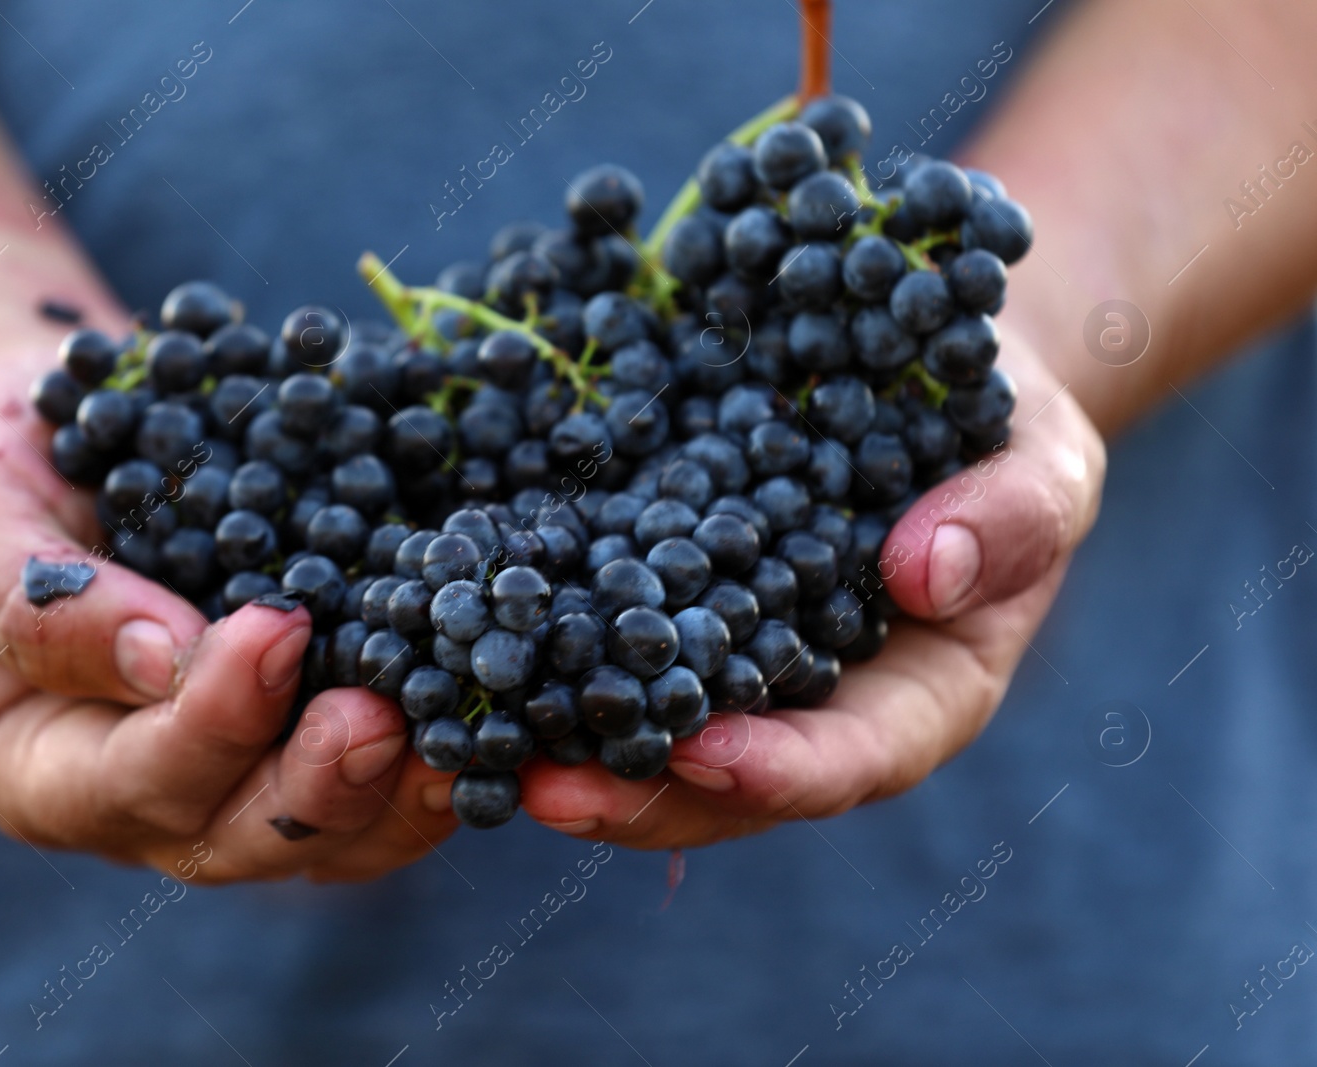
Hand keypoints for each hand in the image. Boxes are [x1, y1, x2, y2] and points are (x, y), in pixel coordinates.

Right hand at [0, 357, 456, 882]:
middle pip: (241, 839)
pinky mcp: (313, 741)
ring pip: (335, 836)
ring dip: (408, 793)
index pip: (129, 783)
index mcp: (39, 769)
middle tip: (381, 717)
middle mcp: (144, 804)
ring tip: (472, 732)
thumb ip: (38, 601)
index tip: (273, 631)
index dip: (207, 724)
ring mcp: (238, 783)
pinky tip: (507, 716)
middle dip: (319, 788)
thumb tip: (164, 656)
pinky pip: (389, 782)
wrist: (65, 440)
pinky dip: (454, 757)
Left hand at [519, 331, 1105, 845]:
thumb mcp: (1042, 458)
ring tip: (473, 736)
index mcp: (916, 697)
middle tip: (542, 793)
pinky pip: (601, 636)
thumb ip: (1012, 517)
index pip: (850, 760)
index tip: (702, 756)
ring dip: (559, 740)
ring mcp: (730, 657)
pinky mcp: (665, 595)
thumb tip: (926, 571)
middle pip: (721, 780)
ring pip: (642, 725)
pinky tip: (465, 638)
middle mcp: (809, 700)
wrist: (918, 365)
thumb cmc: (1004, 424)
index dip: (777, 773)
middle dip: (636, 794)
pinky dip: (537, 645)